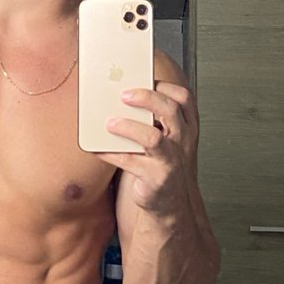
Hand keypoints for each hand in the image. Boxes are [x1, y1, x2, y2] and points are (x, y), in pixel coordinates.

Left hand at [97, 78, 199, 216]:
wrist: (169, 204)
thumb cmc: (163, 165)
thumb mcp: (167, 140)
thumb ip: (153, 120)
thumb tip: (120, 98)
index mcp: (187, 127)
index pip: (183, 98)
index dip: (165, 86)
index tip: (145, 79)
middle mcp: (183, 142)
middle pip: (170, 111)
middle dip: (147, 98)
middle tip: (124, 95)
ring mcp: (170, 161)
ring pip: (152, 138)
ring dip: (128, 127)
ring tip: (109, 123)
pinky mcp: (155, 179)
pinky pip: (130, 163)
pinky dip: (110, 154)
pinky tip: (97, 149)